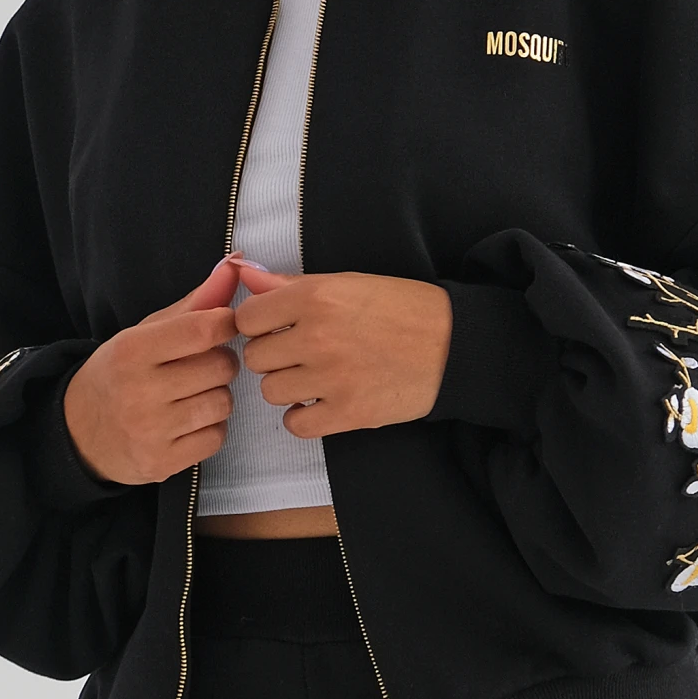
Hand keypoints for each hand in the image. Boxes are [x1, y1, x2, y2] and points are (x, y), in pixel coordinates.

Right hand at [63, 258, 242, 483]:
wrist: (78, 432)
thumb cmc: (121, 372)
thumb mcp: (145, 332)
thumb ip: (195, 302)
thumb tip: (236, 263)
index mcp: (132, 351)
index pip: (203, 329)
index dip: (226, 324)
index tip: (223, 327)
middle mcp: (138, 391)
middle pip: (221, 367)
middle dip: (221, 363)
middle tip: (202, 365)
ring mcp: (150, 431)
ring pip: (223, 403)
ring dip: (217, 396)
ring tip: (194, 393)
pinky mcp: (161, 463)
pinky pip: (216, 438)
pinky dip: (211, 428)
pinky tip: (189, 422)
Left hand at [234, 263, 452, 437]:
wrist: (453, 344)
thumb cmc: (402, 309)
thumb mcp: (348, 283)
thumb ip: (290, 284)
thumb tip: (244, 274)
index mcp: (316, 297)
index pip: (247, 318)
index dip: (260, 324)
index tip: (277, 328)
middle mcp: (318, 337)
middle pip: (256, 358)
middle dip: (273, 356)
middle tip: (300, 353)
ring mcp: (332, 378)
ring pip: (271, 391)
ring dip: (288, 386)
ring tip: (315, 376)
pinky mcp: (349, 413)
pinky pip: (296, 424)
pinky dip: (303, 416)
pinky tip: (320, 401)